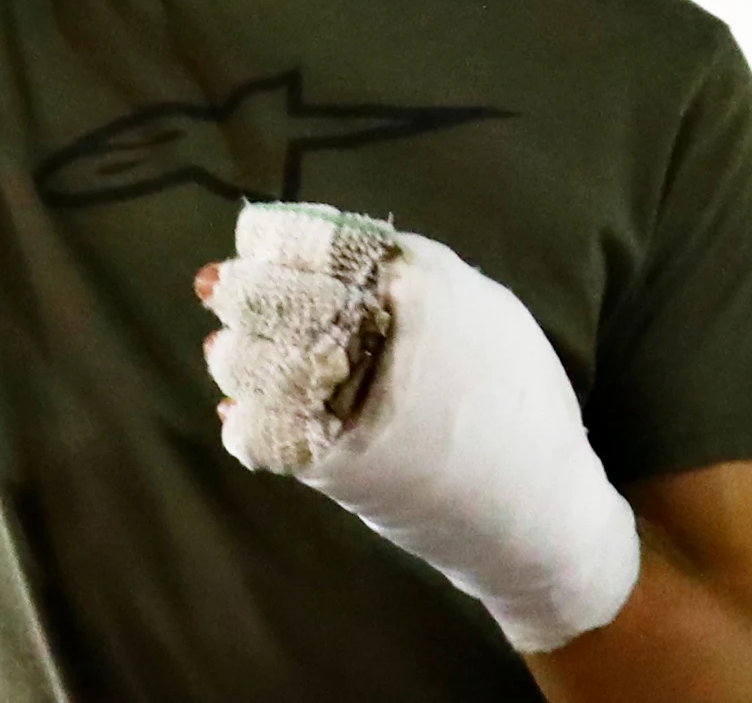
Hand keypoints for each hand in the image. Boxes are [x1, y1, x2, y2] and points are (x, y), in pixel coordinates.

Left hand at [198, 202, 641, 655]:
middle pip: (282, 301)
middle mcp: (382, 340)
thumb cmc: (519, 403)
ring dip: (234, 356)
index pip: (326, 246)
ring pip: (263, 365)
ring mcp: (354, 404)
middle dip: (243, 291)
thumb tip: (344, 250)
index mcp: (427, 291)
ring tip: (222, 350)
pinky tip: (233, 412)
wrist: (537, 514)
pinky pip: (265, 436)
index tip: (253, 237)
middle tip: (214, 286)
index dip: (280, 240)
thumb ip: (420, 274)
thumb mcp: (488, 311)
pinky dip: (242, 422)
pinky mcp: (335, 466)